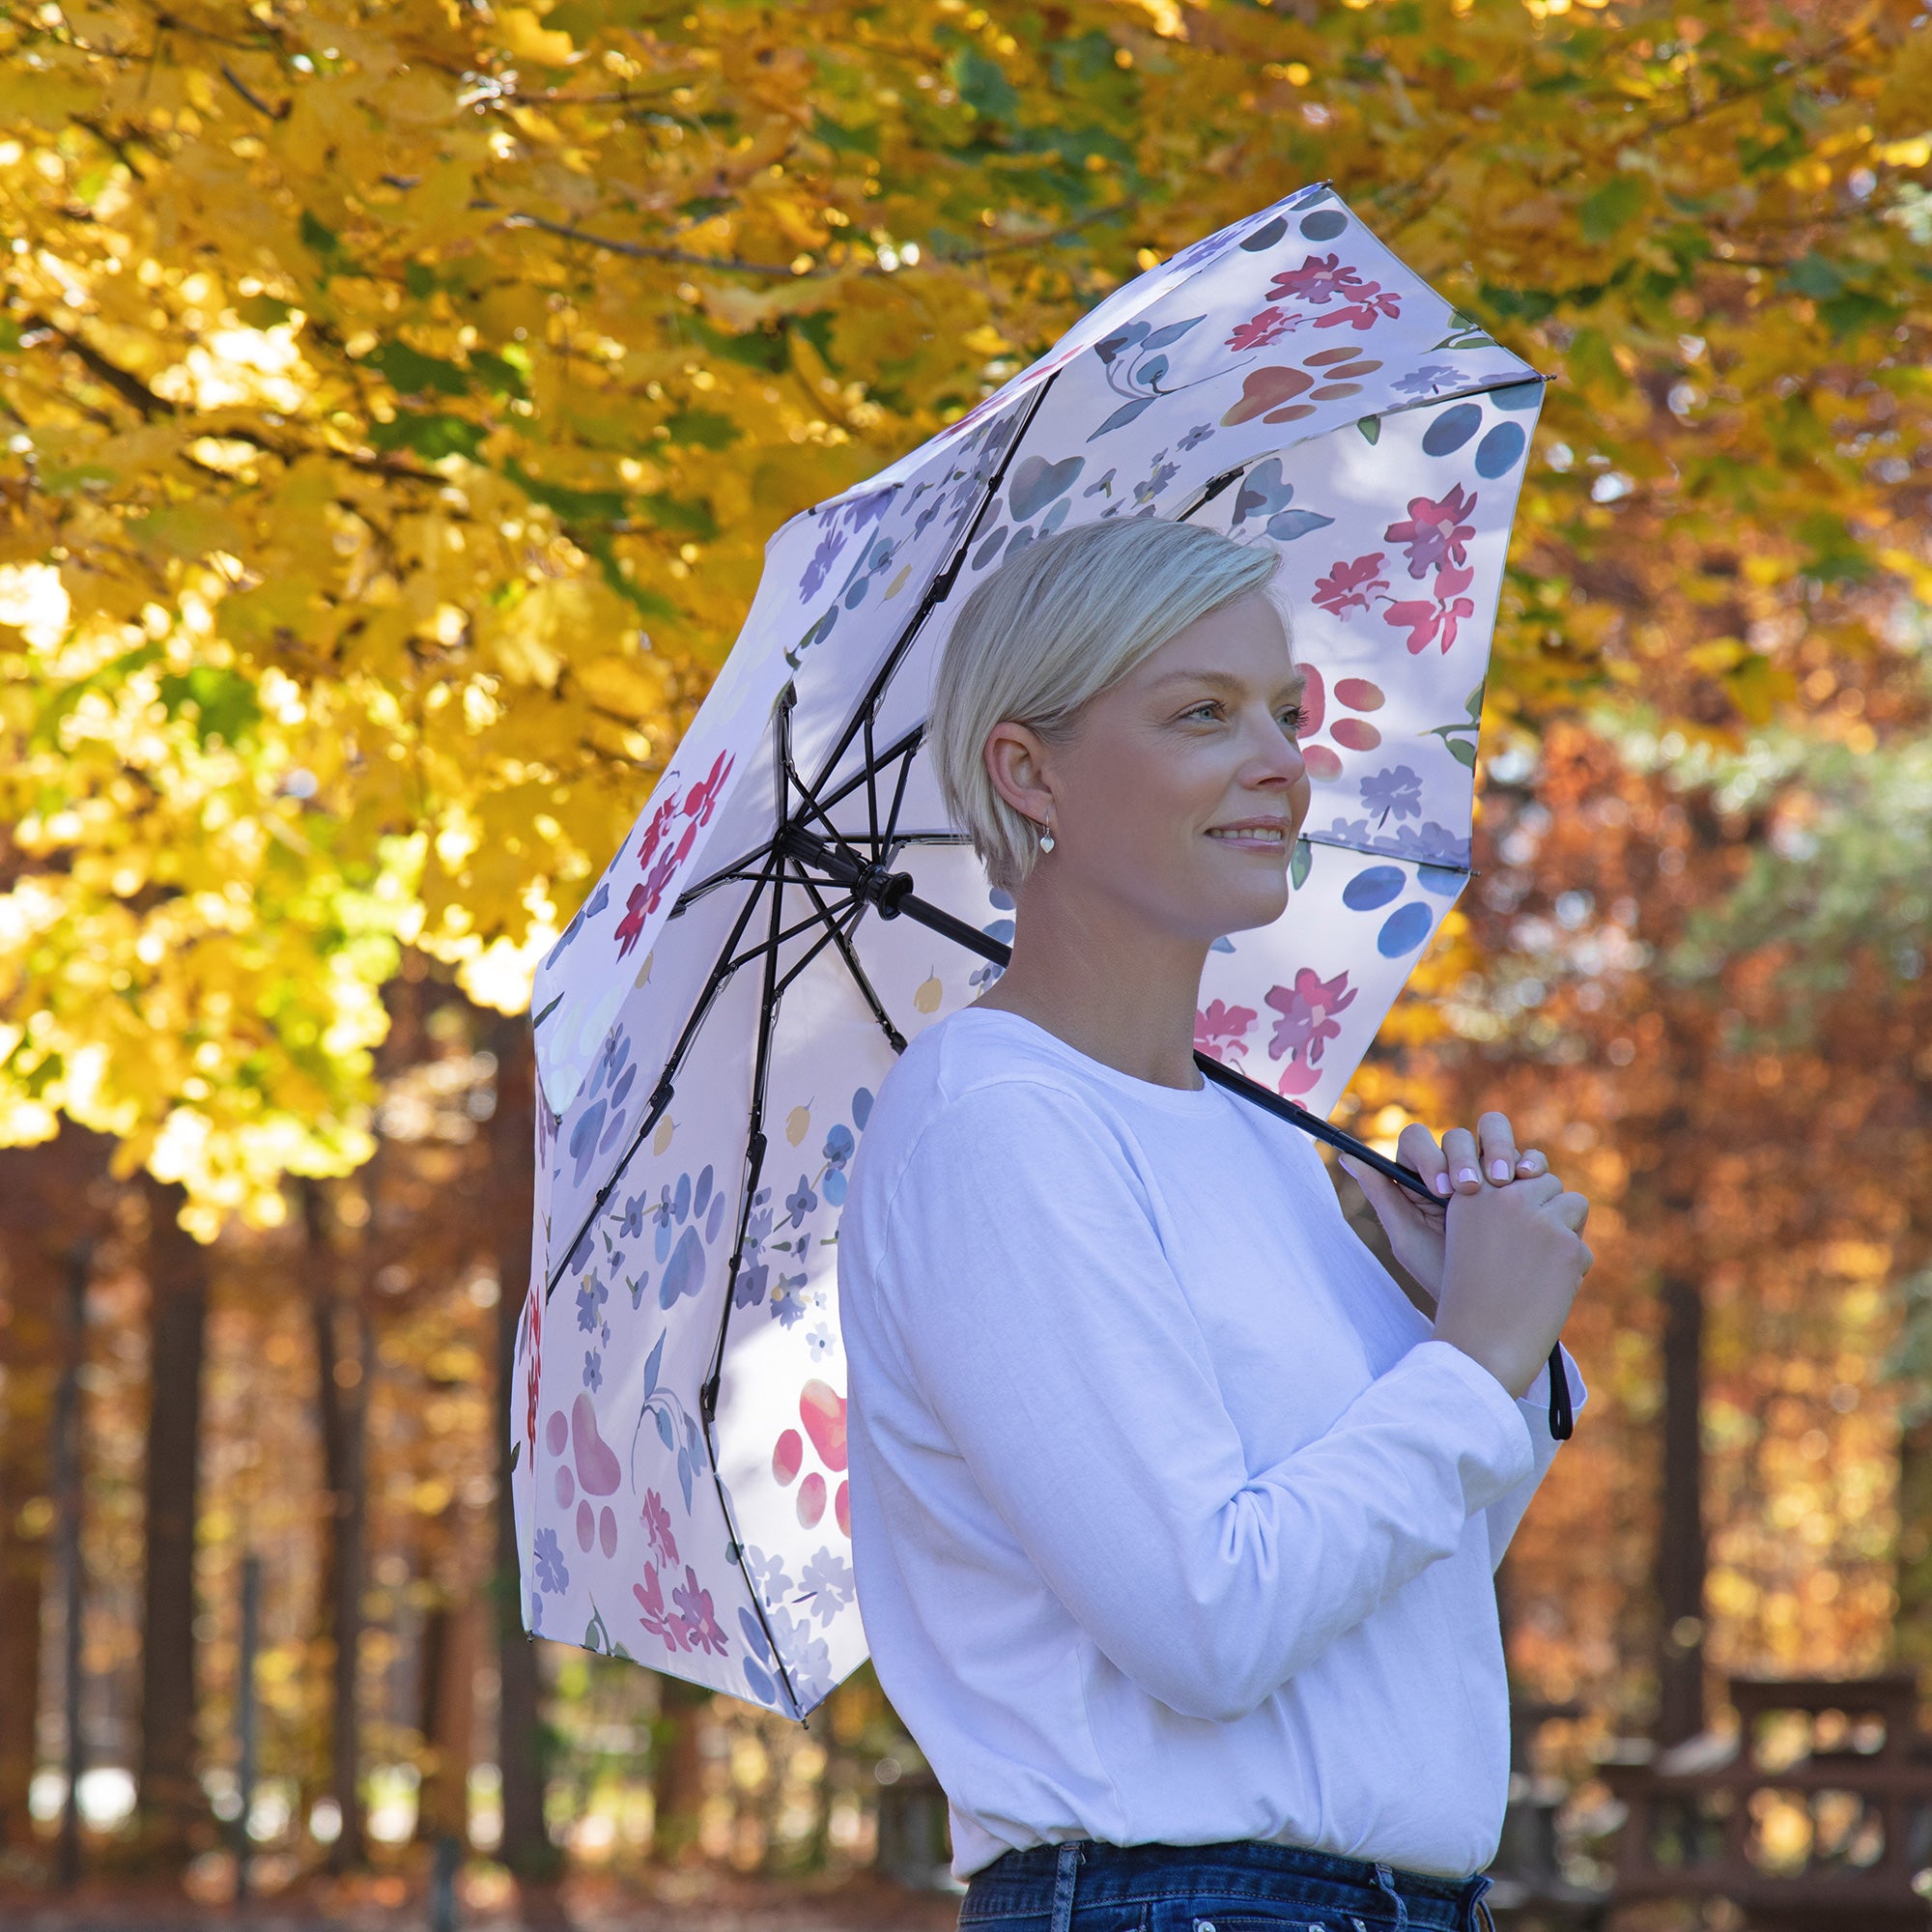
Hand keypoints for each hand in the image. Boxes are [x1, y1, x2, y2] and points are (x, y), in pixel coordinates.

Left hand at [1339, 1112, 1548, 1298]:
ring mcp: (1490, 1170)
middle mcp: (1455, 1164)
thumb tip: (1348, 1156)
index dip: (1429, 1155)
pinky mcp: (1522, 1183)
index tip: (1440, 1188)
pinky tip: (1530, 1179)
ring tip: (1504, 1181)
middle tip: (1471, 1188)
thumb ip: (1382, 1195)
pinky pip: (1527, 1159)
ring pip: (1494, 1134)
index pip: (1418, 1140)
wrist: (1485, 1302)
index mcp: (1420, 1172)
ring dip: (1499, 1149)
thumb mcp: (1407, 1239)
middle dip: (1465, 1155)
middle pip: (1459, 1134)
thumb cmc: (1438, 1271)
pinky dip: (1530, 1162)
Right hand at [1433, 1170, 1592, 1399]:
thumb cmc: (1467, 1297)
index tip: (1514, 1208)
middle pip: (1546, 1180)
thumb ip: (1489, 1203)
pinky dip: (1572, 1267)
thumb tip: (1528, 1175)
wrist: (1481, 1344)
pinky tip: (1549, 1288)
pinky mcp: (1567, 1246)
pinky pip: (1583, 1244)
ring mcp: (1538, 1219)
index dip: (1520, 1184)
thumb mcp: (1461, 1238)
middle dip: (1546, 1207)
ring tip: (1542, 1264)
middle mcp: (1504, 1197)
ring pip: (1572, 1204)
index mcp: (1472, 1193)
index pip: (1511, 1163)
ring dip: (1565, 1230)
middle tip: (1532, 1244)